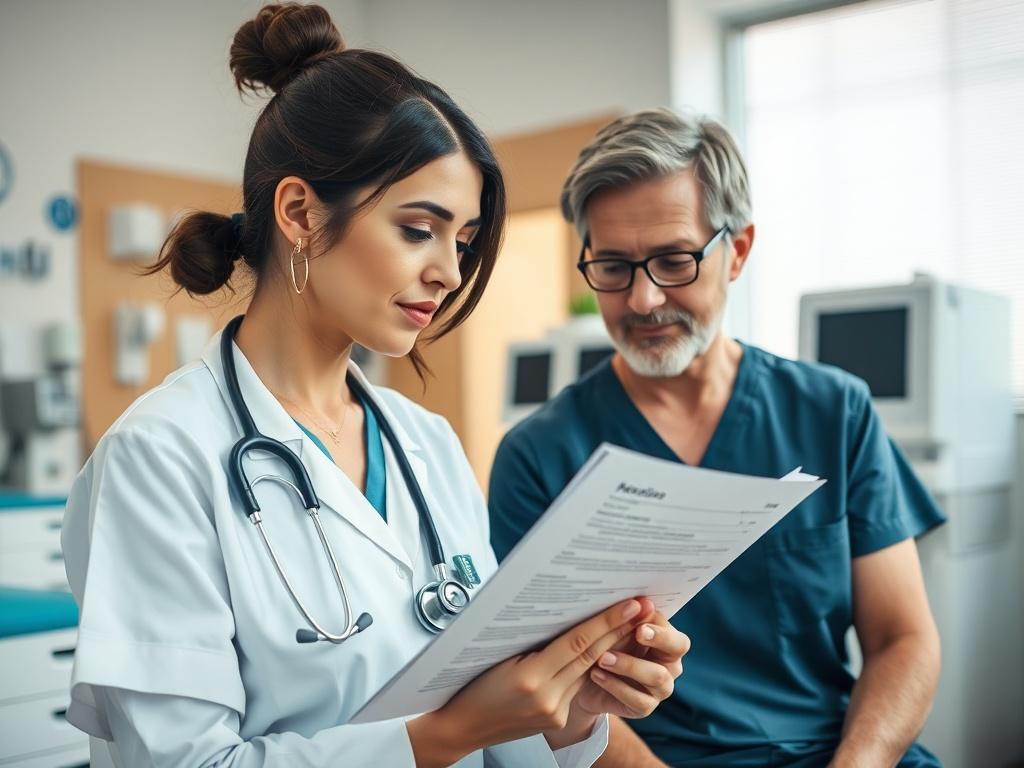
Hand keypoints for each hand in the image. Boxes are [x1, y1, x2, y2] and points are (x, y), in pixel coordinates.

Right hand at [406, 599, 645, 766]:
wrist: (461, 727)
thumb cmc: (471, 683)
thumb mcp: (499, 654)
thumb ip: (534, 641)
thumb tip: (566, 617)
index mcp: (530, 677)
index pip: (577, 643)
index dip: (606, 621)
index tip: (629, 604)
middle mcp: (547, 698)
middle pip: (590, 657)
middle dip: (619, 630)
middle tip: (643, 606)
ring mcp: (554, 712)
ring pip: (587, 671)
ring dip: (611, 646)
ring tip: (630, 622)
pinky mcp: (557, 720)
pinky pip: (576, 686)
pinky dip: (590, 666)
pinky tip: (604, 648)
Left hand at [571, 602, 689, 720]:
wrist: (584, 678)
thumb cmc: (607, 644)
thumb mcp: (615, 630)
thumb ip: (630, 618)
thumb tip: (643, 601)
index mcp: (667, 643)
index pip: (676, 635)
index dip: (661, 629)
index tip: (641, 623)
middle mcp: (670, 666)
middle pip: (676, 652)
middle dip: (658, 640)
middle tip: (637, 633)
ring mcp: (660, 689)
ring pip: (657, 676)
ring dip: (629, 664)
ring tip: (603, 658)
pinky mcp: (645, 707)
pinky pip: (637, 699)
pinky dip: (615, 685)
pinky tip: (596, 674)